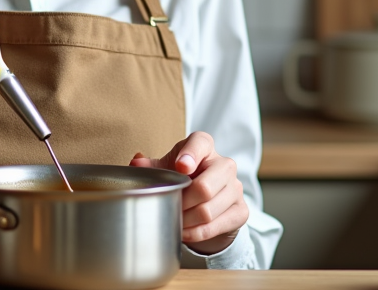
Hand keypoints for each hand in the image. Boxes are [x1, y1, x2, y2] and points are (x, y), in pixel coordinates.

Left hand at [130, 131, 247, 254]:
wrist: (209, 199)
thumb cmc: (186, 177)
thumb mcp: (167, 167)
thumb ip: (151, 166)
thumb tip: (136, 162)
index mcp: (204, 146)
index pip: (200, 143)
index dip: (191, 154)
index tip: (181, 167)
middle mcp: (224, 164)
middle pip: (204, 187)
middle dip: (182, 203)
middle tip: (168, 208)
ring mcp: (236, 188)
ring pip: (209, 210)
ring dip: (186, 221)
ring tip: (173, 221)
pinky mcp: (241, 210)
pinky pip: (217, 226)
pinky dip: (196, 233)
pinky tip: (184, 232)